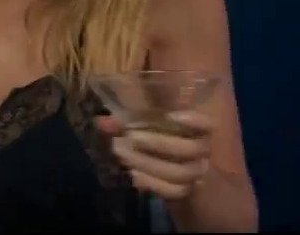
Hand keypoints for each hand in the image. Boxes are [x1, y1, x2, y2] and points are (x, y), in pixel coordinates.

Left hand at [96, 111, 212, 199]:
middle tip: (130, 136)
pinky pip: (174, 192)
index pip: (207, 125)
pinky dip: (153, 184)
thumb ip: (125, 123)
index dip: (195, 120)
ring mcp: (196, 173)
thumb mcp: (145, 128)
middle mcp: (202, 152)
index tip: (171, 116)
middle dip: (158, 142)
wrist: (174, 171)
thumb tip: (100, 122)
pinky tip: (133, 175)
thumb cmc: (158, 139)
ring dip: (149, 163)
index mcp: (197, 130)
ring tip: (122, 153)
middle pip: (188, 150)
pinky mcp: (185, 191)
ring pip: (180, 173)